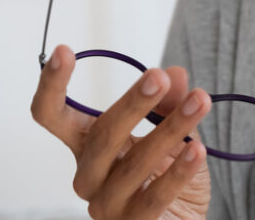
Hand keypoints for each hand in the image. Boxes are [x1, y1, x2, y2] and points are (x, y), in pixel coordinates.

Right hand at [31, 44, 211, 219]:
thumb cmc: (166, 175)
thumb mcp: (172, 134)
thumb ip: (170, 105)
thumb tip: (176, 73)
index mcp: (88, 146)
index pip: (54, 116)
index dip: (53, 86)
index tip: (64, 51)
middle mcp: (89, 174)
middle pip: (101, 135)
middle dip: (133, 103)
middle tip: (159, 76)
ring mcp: (107, 203)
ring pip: (135, 163)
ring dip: (172, 129)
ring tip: (201, 102)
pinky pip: (154, 196)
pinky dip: (178, 171)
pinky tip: (198, 150)